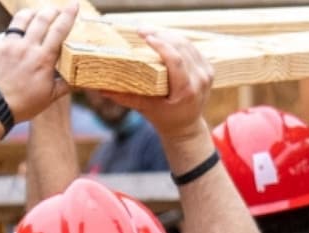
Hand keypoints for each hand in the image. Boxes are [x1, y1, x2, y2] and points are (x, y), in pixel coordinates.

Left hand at [0, 4, 78, 122]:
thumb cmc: (23, 104)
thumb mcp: (50, 96)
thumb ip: (66, 84)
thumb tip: (80, 79)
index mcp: (43, 59)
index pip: (59, 30)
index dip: (68, 15)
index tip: (74, 5)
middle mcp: (26, 48)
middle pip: (42, 18)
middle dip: (52, 10)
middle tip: (57, 11)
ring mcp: (8, 45)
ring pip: (23, 18)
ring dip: (33, 13)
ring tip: (38, 16)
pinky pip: (8, 32)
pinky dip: (16, 31)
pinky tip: (19, 37)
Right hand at [99, 29, 213, 137]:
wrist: (186, 127)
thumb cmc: (163, 118)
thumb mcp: (144, 108)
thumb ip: (124, 97)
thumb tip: (100, 89)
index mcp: (186, 90)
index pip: (175, 60)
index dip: (161, 45)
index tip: (145, 36)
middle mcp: (200, 80)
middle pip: (181, 47)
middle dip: (161, 35)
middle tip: (142, 30)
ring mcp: (207, 73)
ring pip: (188, 44)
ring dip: (169, 35)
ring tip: (150, 31)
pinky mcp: (208, 68)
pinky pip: (193, 48)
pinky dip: (178, 40)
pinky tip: (164, 37)